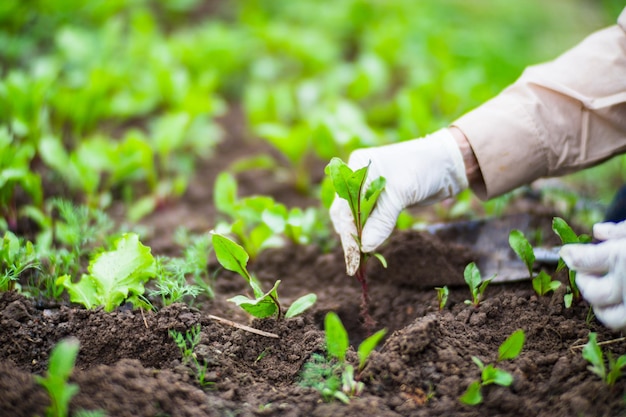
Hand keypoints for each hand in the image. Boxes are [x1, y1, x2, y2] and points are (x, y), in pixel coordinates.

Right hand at [329, 129, 468, 274]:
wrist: (449, 163)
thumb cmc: (423, 168)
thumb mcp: (401, 193)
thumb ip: (381, 220)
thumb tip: (365, 247)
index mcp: (357, 168)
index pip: (345, 205)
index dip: (348, 231)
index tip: (352, 255)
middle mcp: (358, 178)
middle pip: (345, 212)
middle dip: (350, 237)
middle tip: (354, 264)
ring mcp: (368, 189)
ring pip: (354, 218)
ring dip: (357, 238)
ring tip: (360, 260)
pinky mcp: (380, 200)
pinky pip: (368, 220)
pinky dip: (367, 233)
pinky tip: (368, 248)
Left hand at [559, 220, 625, 330]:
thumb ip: (620, 231)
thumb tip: (597, 231)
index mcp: (622, 257)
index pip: (584, 260)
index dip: (573, 256)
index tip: (567, 252)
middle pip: (592, 292)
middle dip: (585, 281)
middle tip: (586, 272)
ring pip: (609, 317)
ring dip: (602, 304)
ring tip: (606, 289)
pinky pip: (625, 324)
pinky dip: (620, 313)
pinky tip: (622, 299)